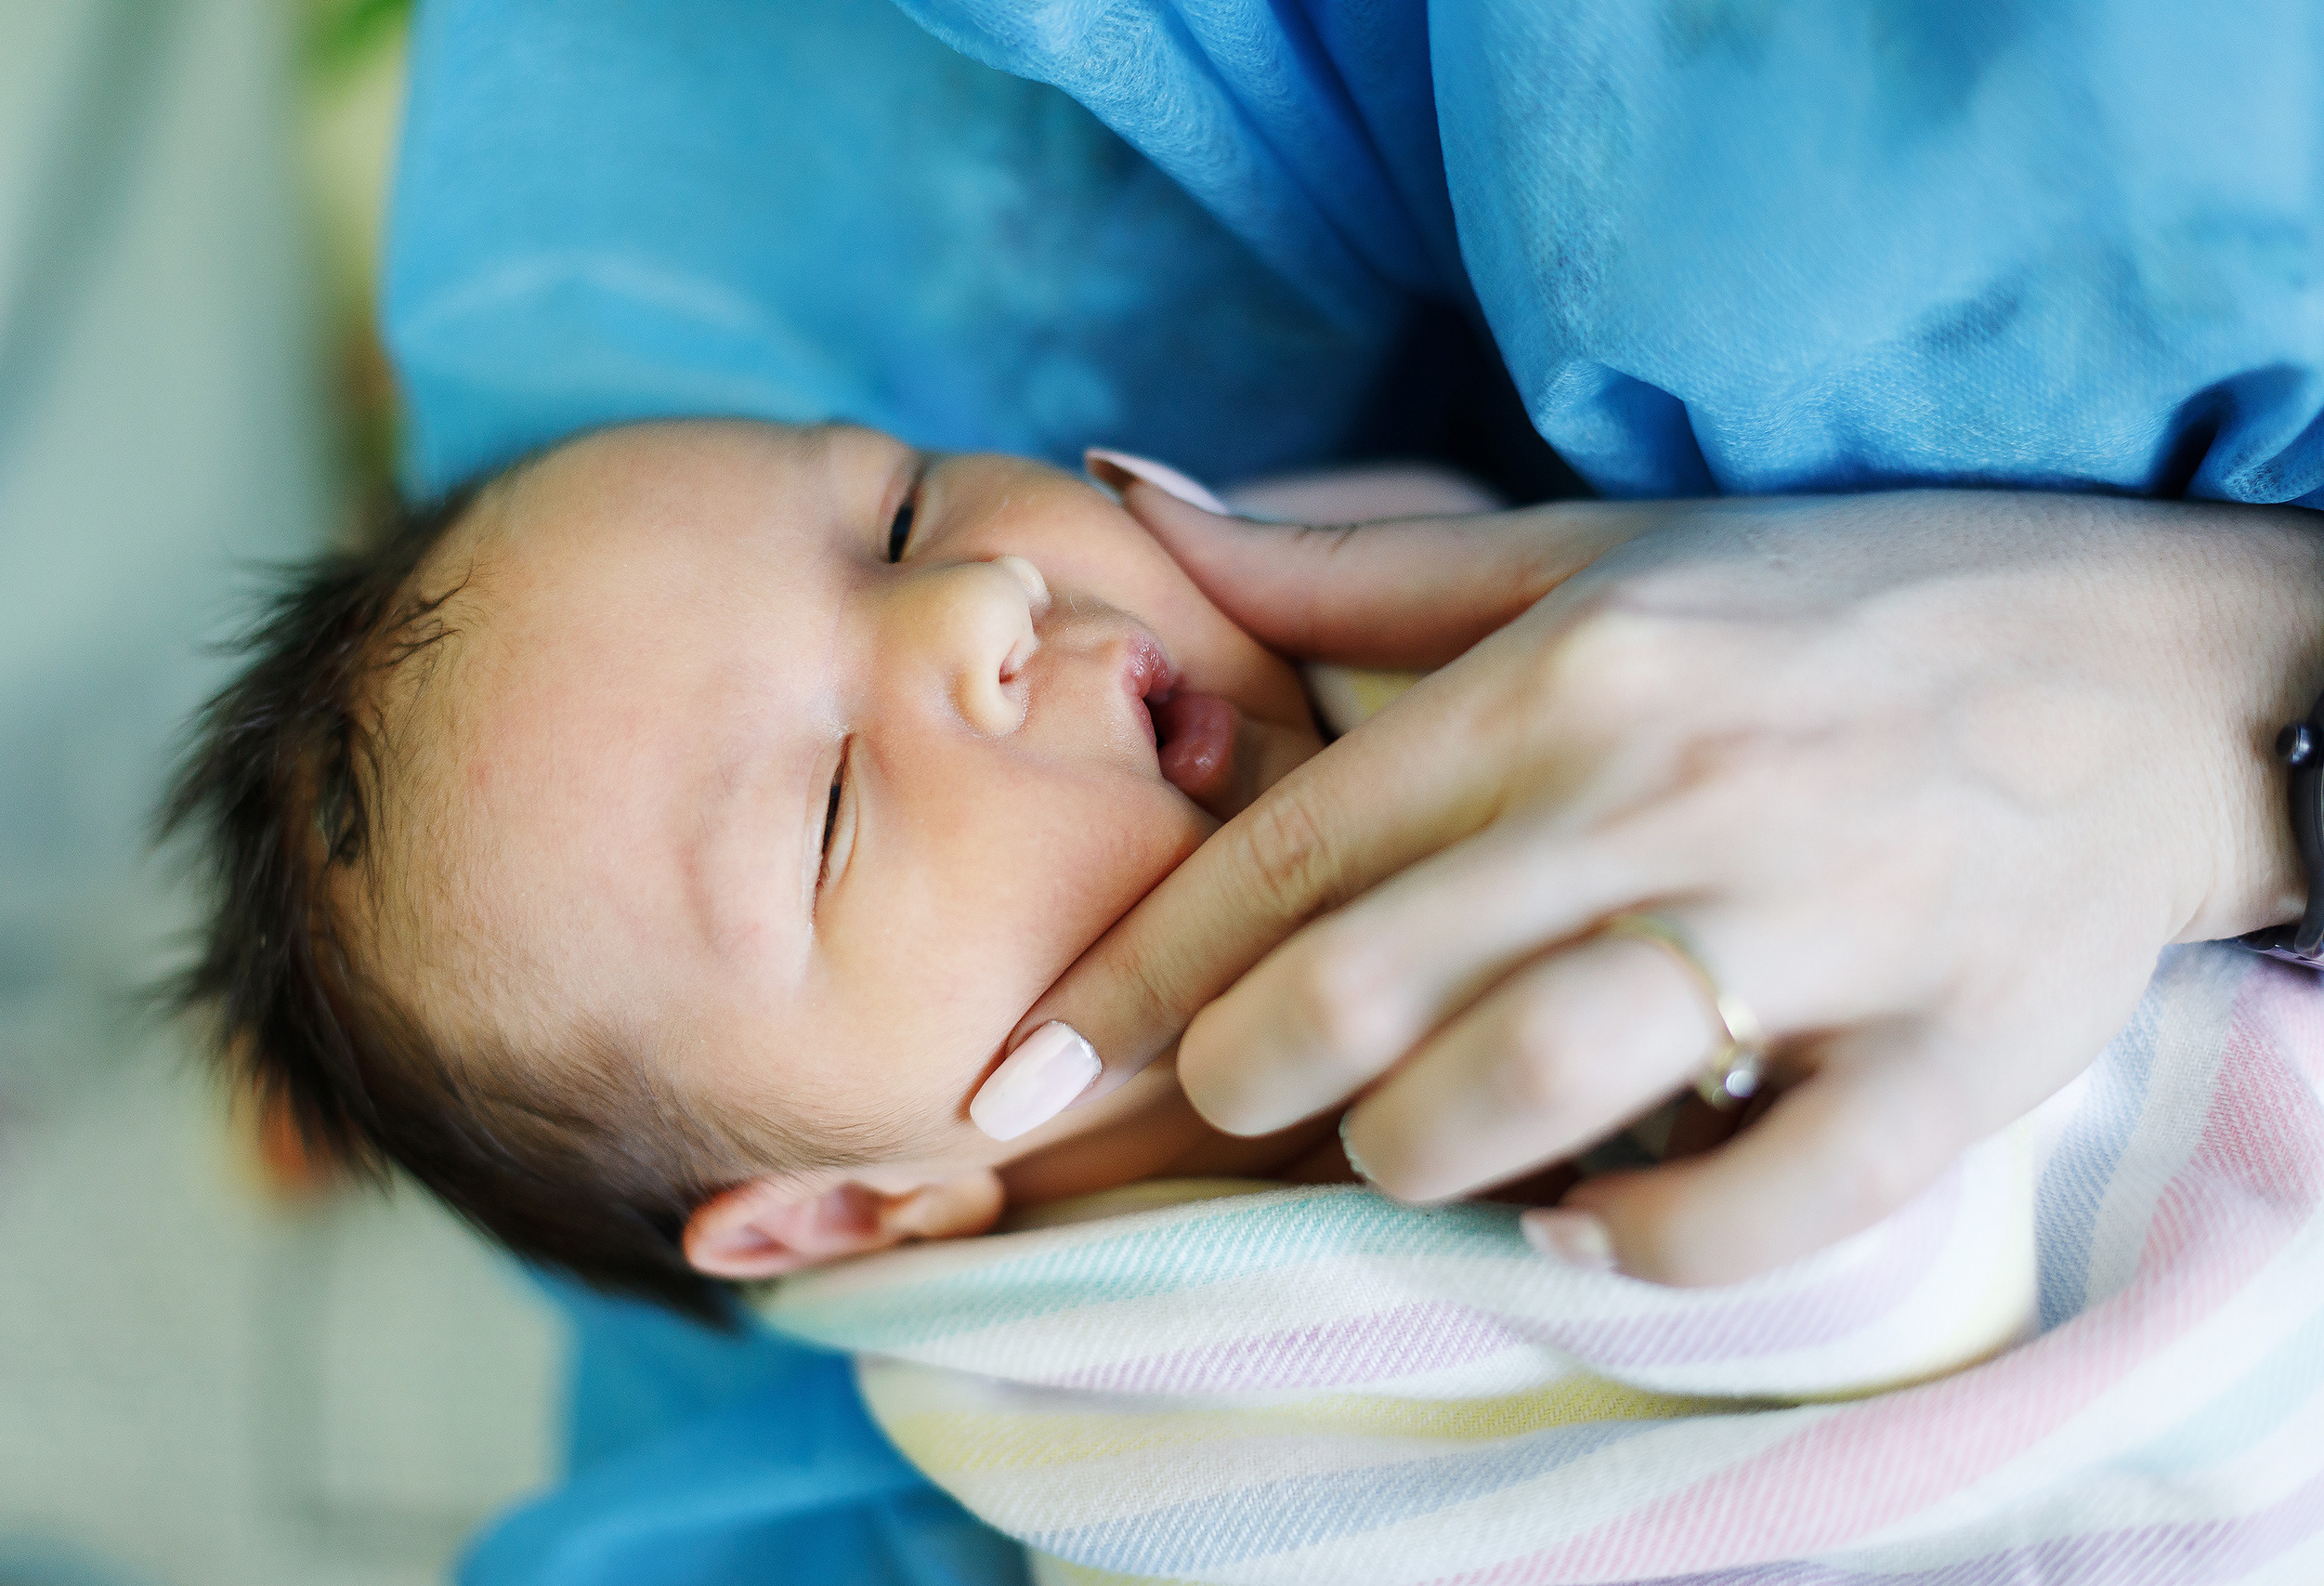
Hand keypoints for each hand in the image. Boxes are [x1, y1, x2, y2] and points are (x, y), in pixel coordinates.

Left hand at [996, 480, 2323, 1282]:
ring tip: (1404, 1153)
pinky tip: (1583, 1234)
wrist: (2156, 655)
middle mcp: (1671, 789)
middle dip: (1244, 1079)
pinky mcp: (1956, 1046)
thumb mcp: (1590, 551)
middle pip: (1376, 981)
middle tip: (1219, 1110)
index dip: (1133, 979)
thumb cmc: (1833, 605)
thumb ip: (1348, 565)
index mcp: (1566, 674)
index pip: (1289, 852)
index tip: (1022, 1078)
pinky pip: (1766, 1200)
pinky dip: (1643, 1247)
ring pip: (1535, 1087)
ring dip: (1419, 1158)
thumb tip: (1129, 489)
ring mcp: (1819, 922)